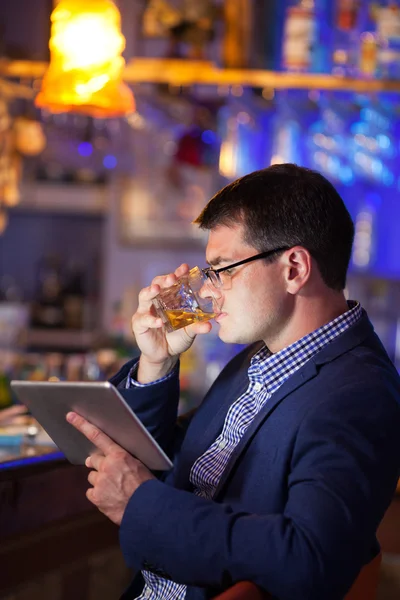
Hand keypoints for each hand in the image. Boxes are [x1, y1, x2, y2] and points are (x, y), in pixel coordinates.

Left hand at [66, 412, 154, 524]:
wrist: (146, 508)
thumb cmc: (145, 485)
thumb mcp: (138, 465)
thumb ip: (121, 459)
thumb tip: (107, 459)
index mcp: (119, 455)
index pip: (98, 436)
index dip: (83, 425)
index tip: (71, 416)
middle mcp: (106, 466)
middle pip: (93, 460)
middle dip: (97, 464)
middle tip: (107, 471)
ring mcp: (100, 482)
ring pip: (92, 477)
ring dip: (99, 481)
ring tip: (113, 489)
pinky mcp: (96, 497)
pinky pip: (91, 492)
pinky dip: (97, 495)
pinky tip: (109, 498)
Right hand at [132, 263, 212, 381]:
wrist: (166, 355)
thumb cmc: (177, 337)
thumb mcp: (190, 331)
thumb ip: (198, 326)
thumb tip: (209, 325)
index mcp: (169, 298)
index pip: (172, 282)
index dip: (178, 273)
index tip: (185, 268)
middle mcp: (156, 301)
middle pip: (156, 284)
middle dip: (163, 279)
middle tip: (172, 278)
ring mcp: (146, 311)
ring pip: (144, 296)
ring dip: (150, 291)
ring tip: (157, 290)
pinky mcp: (139, 324)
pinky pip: (143, 319)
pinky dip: (151, 319)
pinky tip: (159, 322)